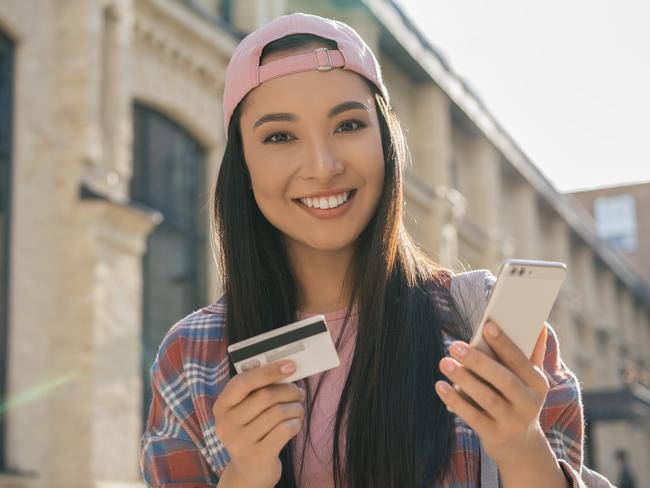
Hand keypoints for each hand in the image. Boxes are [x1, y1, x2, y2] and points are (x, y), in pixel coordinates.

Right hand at [213, 360, 304, 487]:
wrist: (250, 470)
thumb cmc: (254, 430)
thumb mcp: (247, 410)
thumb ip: (259, 389)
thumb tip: (285, 367)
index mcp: (221, 406)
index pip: (242, 382)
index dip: (268, 371)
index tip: (290, 365)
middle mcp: (226, 425)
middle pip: (264, 396)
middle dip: (288, 390)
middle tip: (298, 392)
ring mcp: (239, 443)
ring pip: (278, 412)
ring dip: (295, 407)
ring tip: (298, 409)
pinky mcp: (257, 456)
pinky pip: (285, 429)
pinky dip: (296, 422)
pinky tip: (295, 423)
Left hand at [434, 321, 549, 465]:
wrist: (521, 446)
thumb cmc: (519, 399)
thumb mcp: (530, 380)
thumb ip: (532, 353)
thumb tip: (539, 323)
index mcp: (537, 383)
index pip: (520, 361)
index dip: (504, 343)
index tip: (487, 325)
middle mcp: (528, 403)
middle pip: (503, 380)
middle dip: (478, 362)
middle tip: (455, 345)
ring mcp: (512, 422)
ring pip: (487, 399)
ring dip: (463, 379)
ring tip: (445, 362)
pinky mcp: (495, 435)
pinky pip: (473, 417)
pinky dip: (456, 401)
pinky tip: (440, 386)